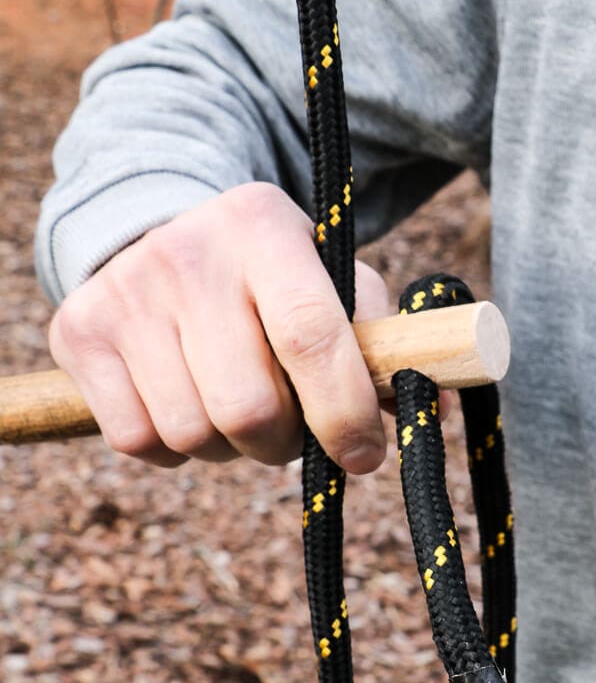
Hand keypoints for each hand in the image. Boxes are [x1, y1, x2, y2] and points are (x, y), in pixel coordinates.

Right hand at [49, 183, 389, 469]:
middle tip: (289, 429)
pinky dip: (171, 448)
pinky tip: (182, 404)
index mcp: (264, 227)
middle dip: (282, 443)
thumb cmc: (267, 281)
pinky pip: (138, 442)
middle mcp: (186, 252)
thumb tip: (430, 402)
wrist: (151, 233)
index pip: (312, 337)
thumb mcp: (328, 282)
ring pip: (193, 434)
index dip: (344, 414)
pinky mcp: (78, 335)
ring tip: (232, 408)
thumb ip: (382, 342)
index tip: (364, 456)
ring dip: (227, 447)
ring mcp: (124, 294)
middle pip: (249, 408)